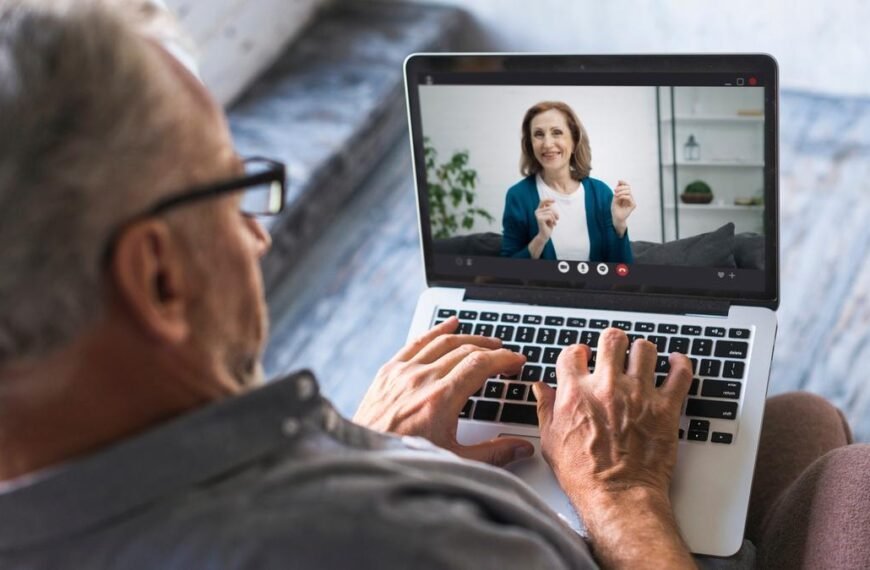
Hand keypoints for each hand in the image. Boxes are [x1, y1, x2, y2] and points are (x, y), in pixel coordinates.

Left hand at [354, 317, 533, 465]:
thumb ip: (493, 453)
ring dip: (468, 338)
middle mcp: (421, 380)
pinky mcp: (388, 372)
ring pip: (442, 342)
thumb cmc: (406, 462)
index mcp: (440, 400)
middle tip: (506, 356)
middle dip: (491, 350)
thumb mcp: (455, 461)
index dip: (503, 359)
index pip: (480, 365)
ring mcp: (402, 373)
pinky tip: (449, 325)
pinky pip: (416, 342)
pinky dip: (436, 331)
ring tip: (486, 342)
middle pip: (465, 351)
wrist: (364, 463)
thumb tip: (521, 447)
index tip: (516, 361)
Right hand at [533, 328, 691, 507]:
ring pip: (644, 350)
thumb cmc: (585, 476)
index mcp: (576, 393)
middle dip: (611, 341)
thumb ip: (546, 409)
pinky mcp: (665, 408)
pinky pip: (680, 374)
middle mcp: (607, 387)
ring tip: (640, 358)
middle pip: (611, 339)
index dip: (577, 353)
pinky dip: (680, 364)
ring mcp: (638, 395)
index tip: (581, 357)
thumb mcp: (551, 442)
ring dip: (641, 351)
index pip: (572, 352)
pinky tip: (676, 363)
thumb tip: (542, 390)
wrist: (618, 498)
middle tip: (613, 349)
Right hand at [534, 198, 558, 240]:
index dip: (548, 200)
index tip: (554, 201)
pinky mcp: (539, 219)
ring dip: (554, 218)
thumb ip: (550, 210)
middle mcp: (536, 211)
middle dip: (555, 213)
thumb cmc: (548, 225)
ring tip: (554, 223)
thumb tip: (550, 204)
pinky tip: (552, 224)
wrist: (545, 235)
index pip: (542, 201)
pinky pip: (550, 216)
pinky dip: (553, 221)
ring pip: (550, 212)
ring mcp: (537, 215)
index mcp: (539, 210)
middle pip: (550, 208)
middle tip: (557, 219)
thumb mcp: (550, 216)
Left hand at [611, 180, 635, 235]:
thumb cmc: (615, 209)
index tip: (619, 181)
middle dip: (621, 188)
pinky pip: (629, 197)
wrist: (616, 217)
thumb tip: (619, 182)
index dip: (624, 182)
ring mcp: (632, 201)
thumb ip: (617, 190)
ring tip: (616, 195)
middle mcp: (630, 197)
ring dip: (621, 192)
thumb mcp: (615, 198)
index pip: (627, 186)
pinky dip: (623, 196)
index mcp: (625, 195)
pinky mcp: (633, 205)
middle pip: (628, 188)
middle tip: (615, 190)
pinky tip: (619, 198)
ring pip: (629, 192)